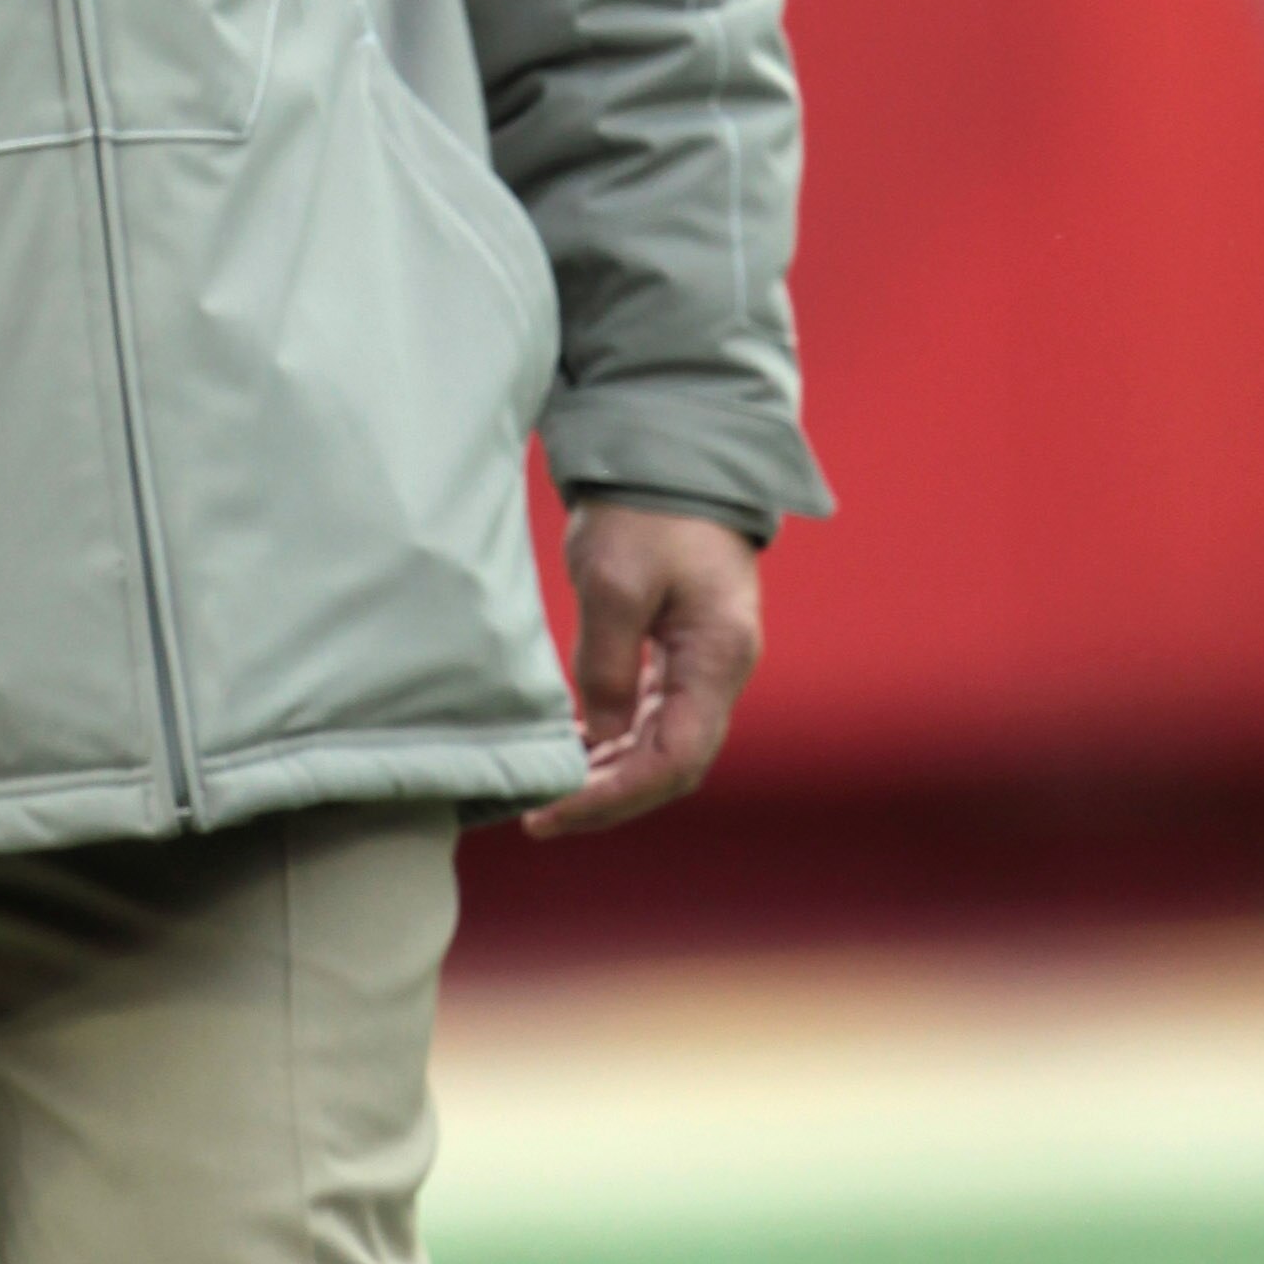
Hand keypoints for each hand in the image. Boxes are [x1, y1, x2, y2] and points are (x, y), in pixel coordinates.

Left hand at [522, 502, 760, 838]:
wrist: (672, 449)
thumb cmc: (647, 508)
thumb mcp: (612, 581)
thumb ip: (606, 665)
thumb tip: (601, 739)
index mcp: (718, 657)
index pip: (674, 761)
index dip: (614, 797)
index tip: (554, 811)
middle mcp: (722, 669)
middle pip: (672, 764)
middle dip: (609, 796)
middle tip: (541, 814)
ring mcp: (705, 659)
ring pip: (662, 743)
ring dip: (611, 772)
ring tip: (550, 788)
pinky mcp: (683, 646)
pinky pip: (654, 712)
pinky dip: (616, 738)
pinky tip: (575, 746)